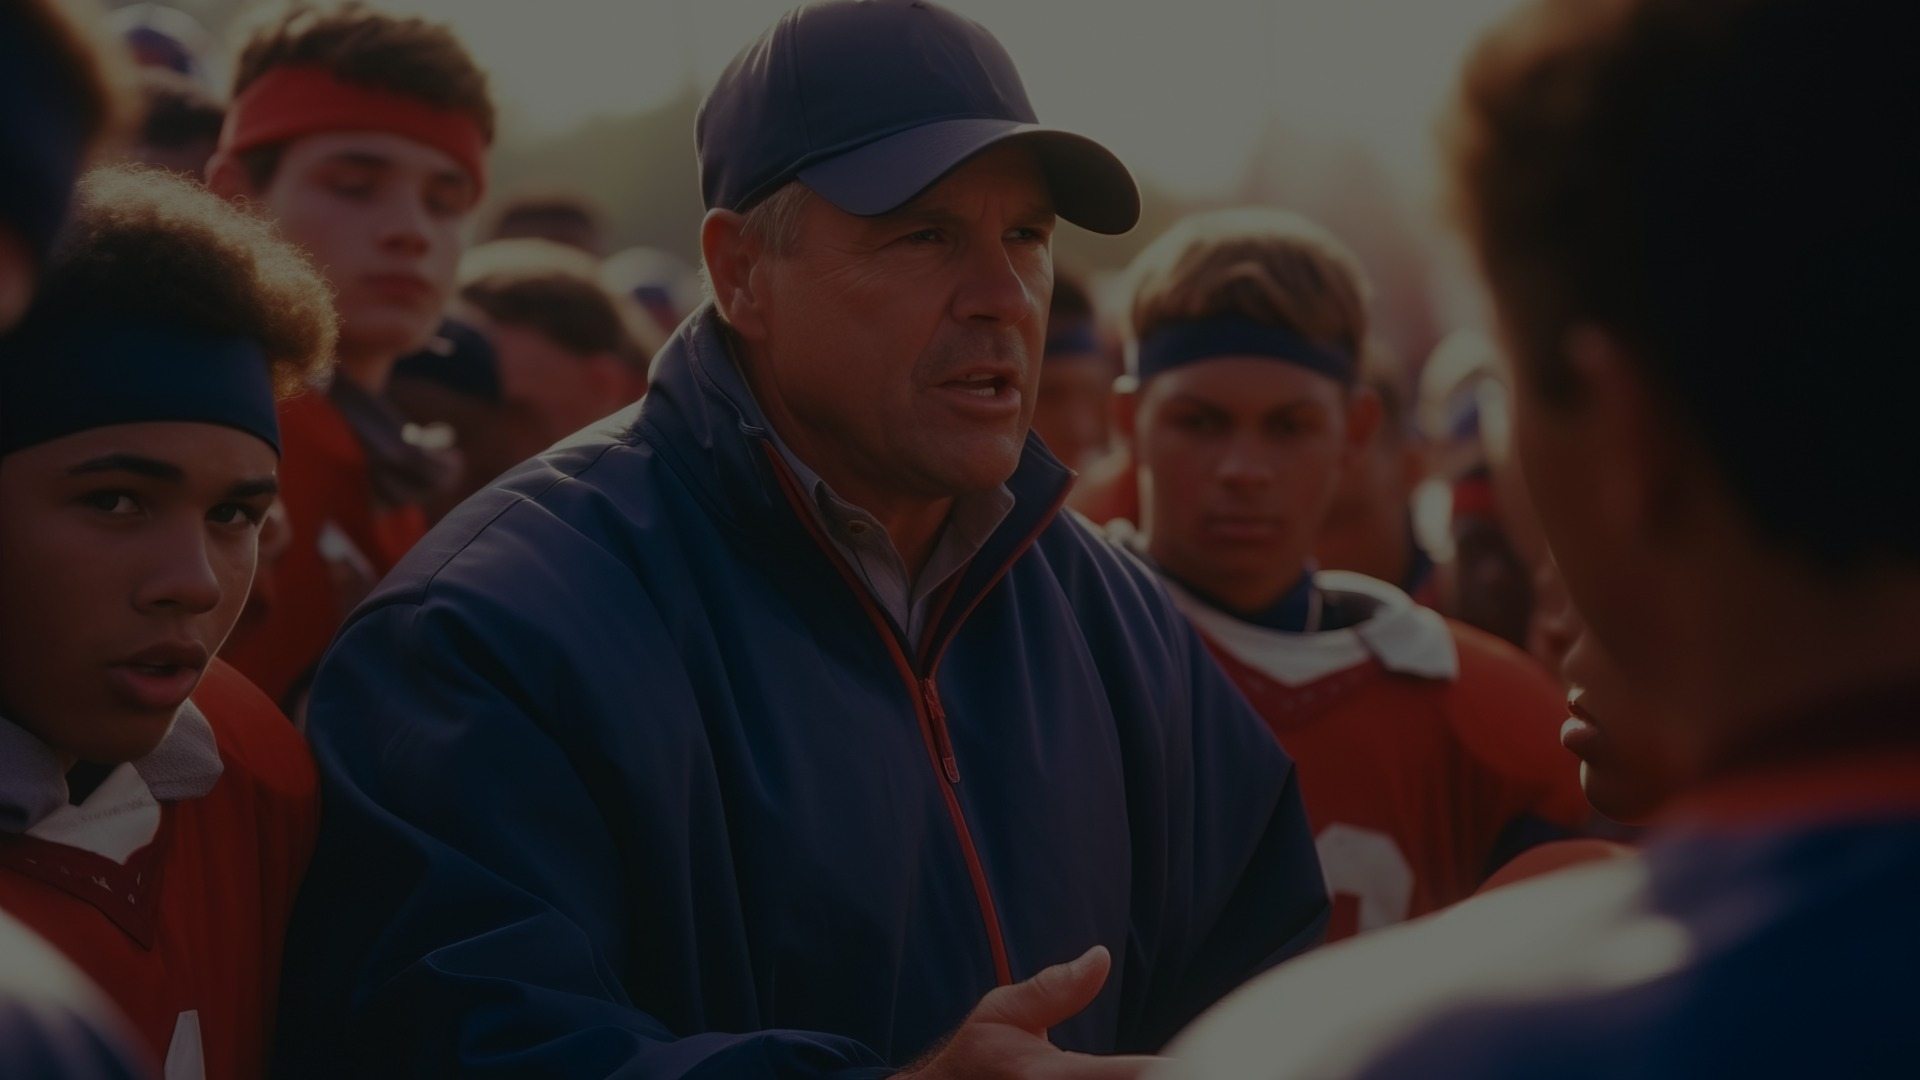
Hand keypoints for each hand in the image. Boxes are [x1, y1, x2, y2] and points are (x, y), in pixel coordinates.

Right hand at [900, 946, 1160, 1079]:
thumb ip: (1055, 989)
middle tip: (1192, 1062)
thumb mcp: (1003, 1012)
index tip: (1185, 1062)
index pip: (1119, 1074)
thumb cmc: (978, 1057)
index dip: (1159, 1070)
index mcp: (1045, 1077)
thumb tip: (1101, 957)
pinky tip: (1153, 1076)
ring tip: (1182, 1068)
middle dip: (1164, 1074)